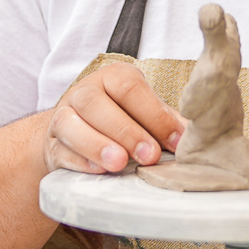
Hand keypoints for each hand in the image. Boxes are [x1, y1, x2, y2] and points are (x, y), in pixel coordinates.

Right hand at [43, 63, 185, 174]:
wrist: (75, 134)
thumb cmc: (120, 120)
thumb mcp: (143, 113)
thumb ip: (165, 121)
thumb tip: (196, 136)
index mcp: (112, 78)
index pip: (129, 87)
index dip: (153, 114)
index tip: (175, 141)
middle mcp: (85, 92)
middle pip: (96, 103)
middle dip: (125, 131)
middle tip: (149, 156)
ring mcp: (64, 116)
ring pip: (71, 124)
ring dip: (97, 145)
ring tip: (120, 163)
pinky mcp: (52, 143)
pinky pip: (61, 149)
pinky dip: (80, 160)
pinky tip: (99, 170)